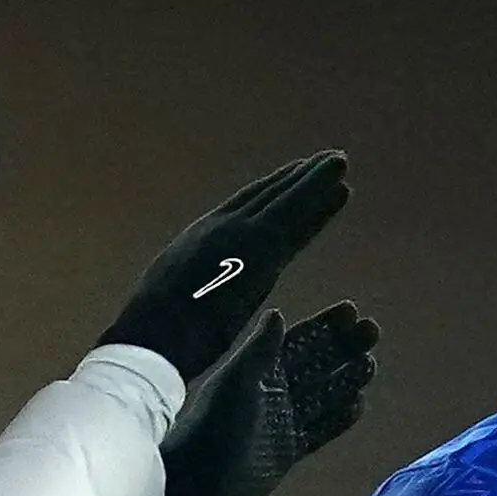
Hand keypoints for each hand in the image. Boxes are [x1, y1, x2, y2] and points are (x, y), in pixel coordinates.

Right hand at [99, 151, 351, 379]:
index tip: (293, 180)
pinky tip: (342, 188)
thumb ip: (194, 287)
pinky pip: (297, 218)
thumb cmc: (156, 331)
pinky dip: (320, 201)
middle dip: (297, 180)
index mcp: (202, 239)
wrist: (155, 333)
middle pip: (268, 197)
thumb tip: (202, 297)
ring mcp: (242, 236)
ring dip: (316, 180)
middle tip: (325, 162)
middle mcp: (223, 228)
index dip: (271, 193)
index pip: (244, 209)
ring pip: (287, 200)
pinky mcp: (260, 250)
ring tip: (340, 163)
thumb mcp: (172, 299)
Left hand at [147, 302, 377, 495]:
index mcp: (257, 372)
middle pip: (316, 364)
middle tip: (373, 330)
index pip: (298, 341)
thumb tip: (277, 313)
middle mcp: (271, 394)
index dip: (325, 326)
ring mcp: (280, 423)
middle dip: (343, 347)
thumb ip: (257, 351)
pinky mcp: (286, 452)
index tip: (353, 310)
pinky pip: (320, 430)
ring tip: (370, 363)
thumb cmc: (209, 430)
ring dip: (346, 378)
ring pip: (322, 395)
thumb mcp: (235, 385)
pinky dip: (339, 417)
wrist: (195, 486)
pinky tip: (359, 404)